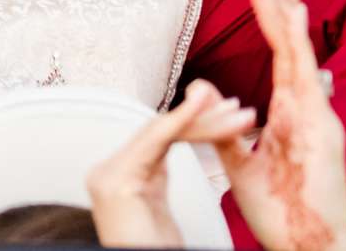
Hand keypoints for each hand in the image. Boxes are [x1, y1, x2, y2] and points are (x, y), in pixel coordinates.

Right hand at [84, 78, 256, 248]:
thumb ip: (155, 174)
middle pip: (157, 131)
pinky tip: (205, 110)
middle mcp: (105, 173)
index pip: (153, 137)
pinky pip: (155, 142)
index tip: (226, 113)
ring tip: (237, 113)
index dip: (190, 120)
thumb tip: (171, 138)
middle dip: (202, 117)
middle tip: (240, 109)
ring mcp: (108, 177)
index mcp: (114, 176)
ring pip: (159, 132)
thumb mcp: (156, 207)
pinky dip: (183, 121)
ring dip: (203, 120)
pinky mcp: (116, 184)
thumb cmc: (155, 250)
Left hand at [213, 0, 345, 250]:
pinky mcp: (321, 129)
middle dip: (284, 0)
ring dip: (288, 11)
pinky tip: (295, 18)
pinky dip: (300, 46)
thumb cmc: (282, 209)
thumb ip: (222, 122)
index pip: (280, 52)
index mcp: (289, 111)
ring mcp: (316, 115)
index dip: (274, 16)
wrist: (305, 244)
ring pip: (298, 51)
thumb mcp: (240, 161)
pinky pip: (305, 79)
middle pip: (292, 42)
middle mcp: (305, 106)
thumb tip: (202, 85)